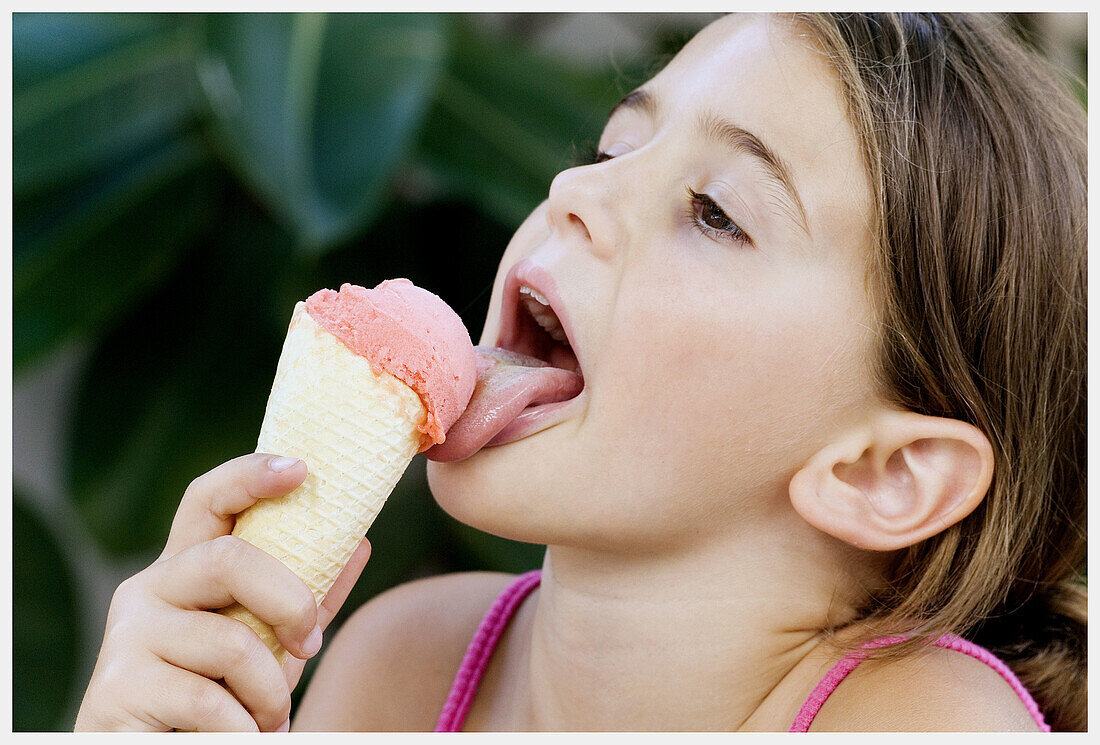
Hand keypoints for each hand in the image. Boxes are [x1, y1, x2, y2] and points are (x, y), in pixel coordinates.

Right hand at [74, 453, 371, 731]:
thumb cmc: (216, 700)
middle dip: (290, 602)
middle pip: (228, 559)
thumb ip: (305, 597)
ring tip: (269, 720)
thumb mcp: (268, 645)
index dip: (250, 476)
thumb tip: (361, 543)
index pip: (208, 500)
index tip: (301, 469)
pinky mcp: (117, 688)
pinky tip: (240, 737)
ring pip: (230, 643)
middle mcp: (148, 590)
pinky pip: (209, 702)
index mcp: (184, 569)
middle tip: (311, 646)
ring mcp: (127, 637)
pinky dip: (242, 728)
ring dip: (269, 693)